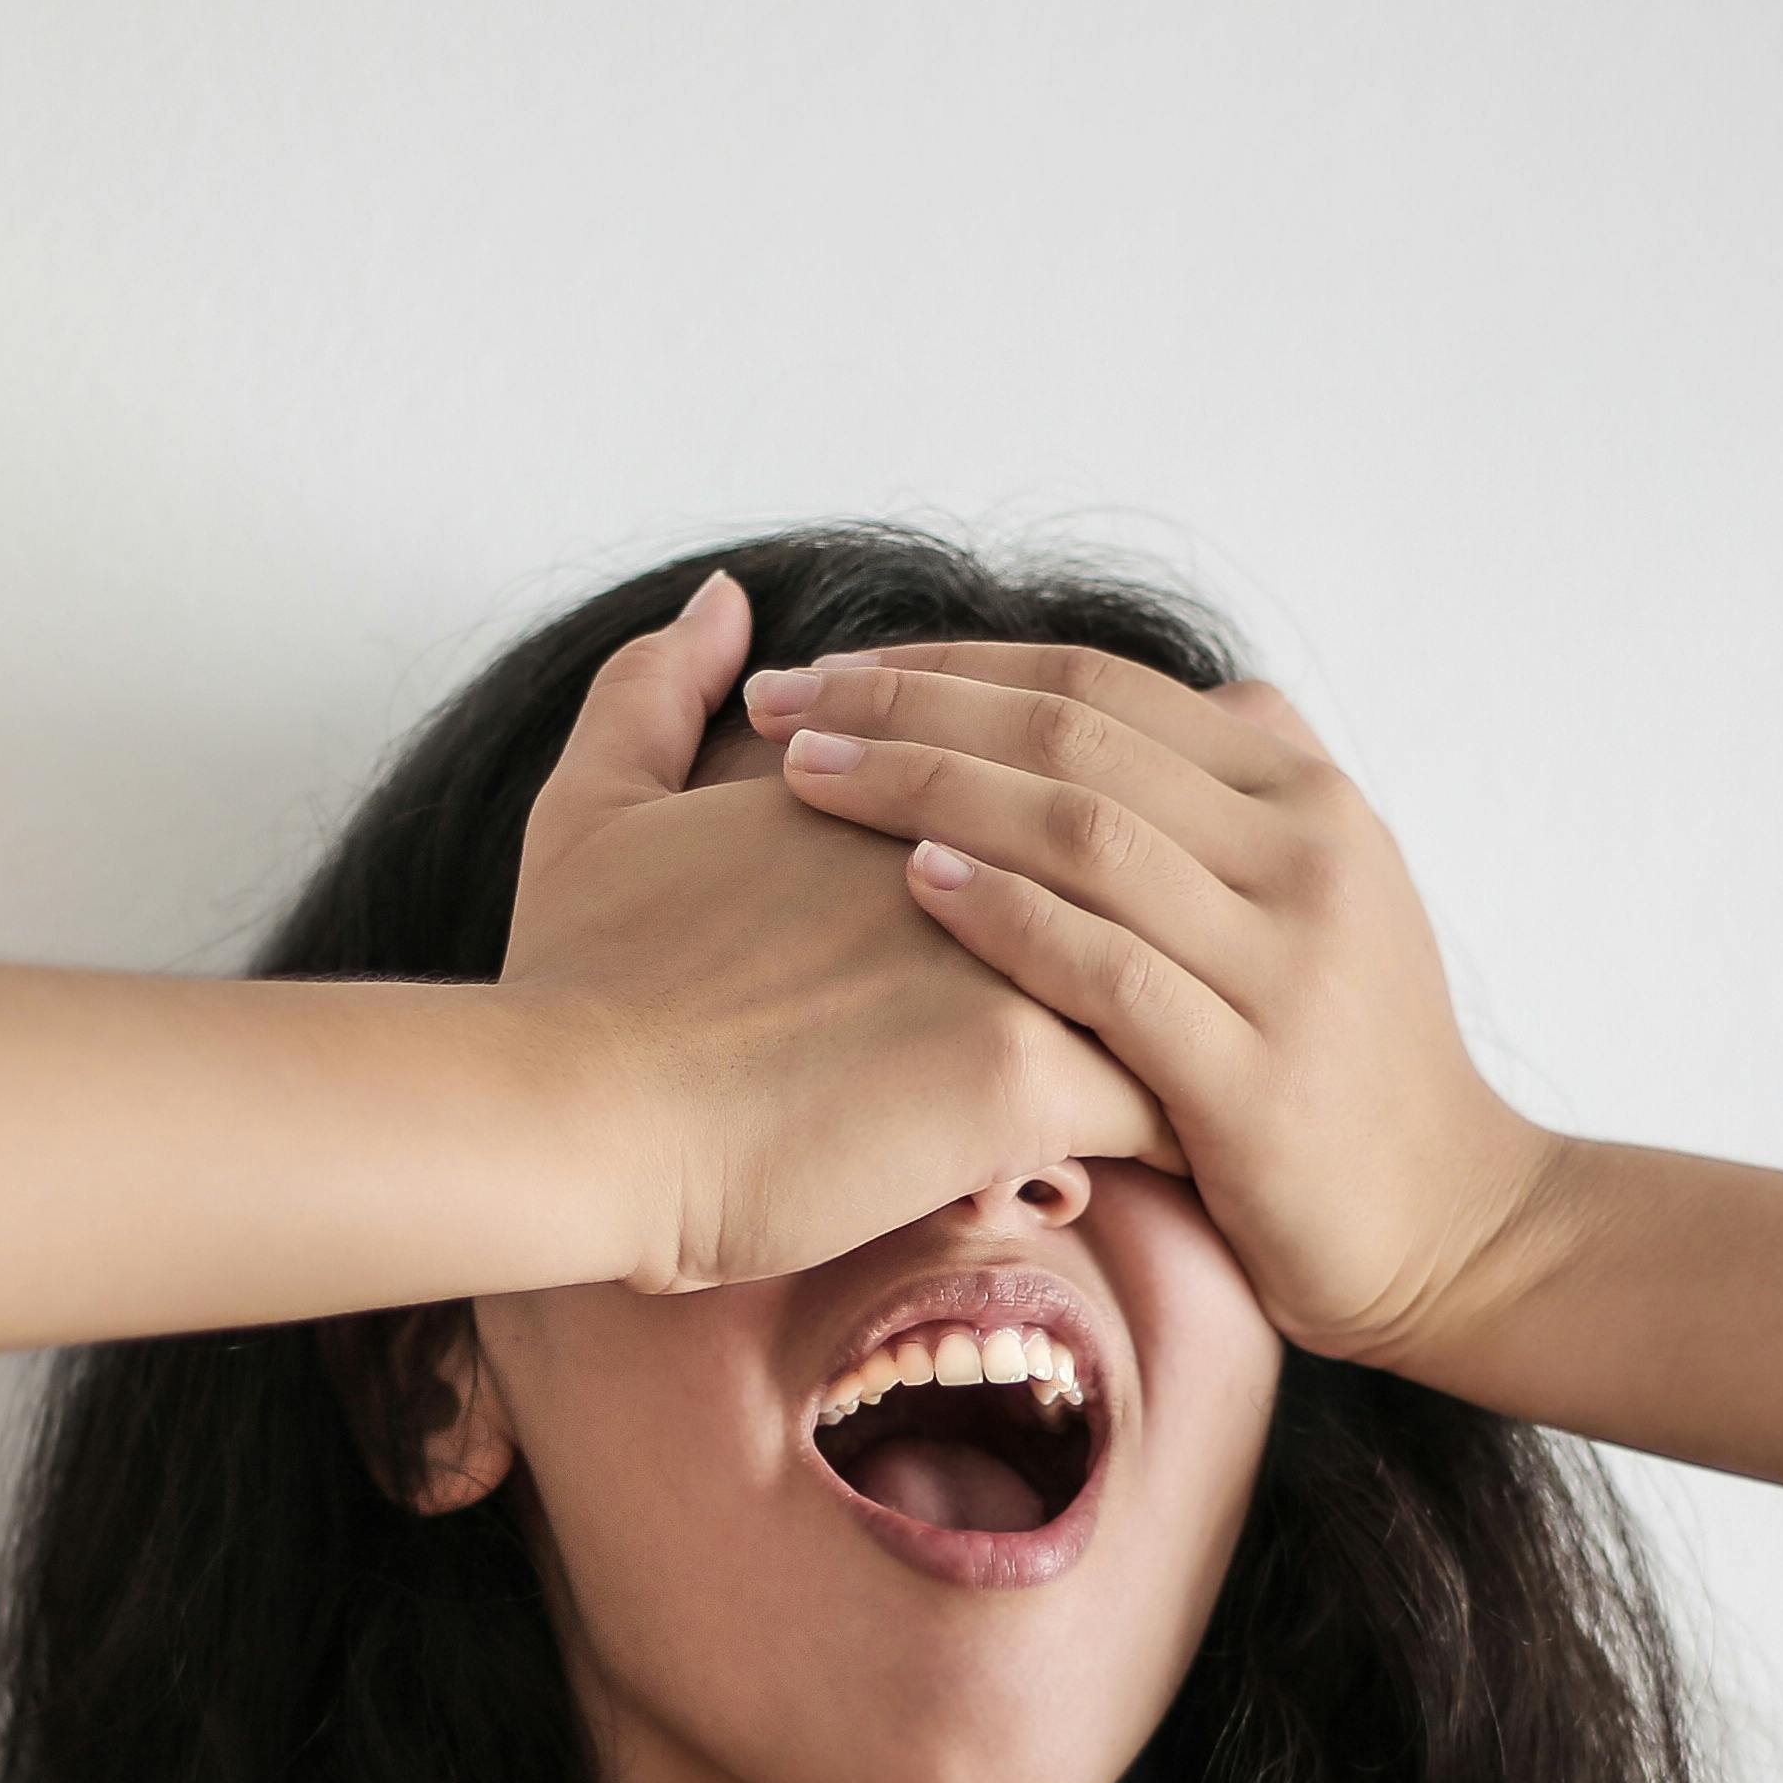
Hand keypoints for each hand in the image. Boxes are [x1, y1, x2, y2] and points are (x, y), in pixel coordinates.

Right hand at [499, 574, 1175, 1290]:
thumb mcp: (596, 807)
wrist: (570, 1113)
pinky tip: (1186, 1181)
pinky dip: (1181, 1144)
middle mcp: (977, 846)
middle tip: (1201, 1022)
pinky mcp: (1020, 1068)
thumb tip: (727, 601)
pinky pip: (1161, 1106)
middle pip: (1137, 881)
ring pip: (1172, 987)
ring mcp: (1009, 951)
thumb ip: (655, 691)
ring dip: (1195, 1043)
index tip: (1094, 940)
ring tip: (1211, 1109)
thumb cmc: (576, 983)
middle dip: (1176, 947)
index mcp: (900, 788)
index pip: (1056, 804)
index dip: (1082, 873)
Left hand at [740, 639, 1566, 1366]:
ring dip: (931, 788)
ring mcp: (1287, 958)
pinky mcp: (1256, 1075)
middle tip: (781, 705)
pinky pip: (1111, 968)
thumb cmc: (1350, 1068)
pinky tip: (912, 883)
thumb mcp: (1321, 896)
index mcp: (1303, 789)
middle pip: (1075, 731)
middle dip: (910, 706)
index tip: (826, 668)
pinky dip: (1006, 915)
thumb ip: (1238, 794)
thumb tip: (1160, 694)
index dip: (950, 662)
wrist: (1457, 1232)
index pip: (1098, 679)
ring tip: (809, 778)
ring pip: (1085, 828)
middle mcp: (1305, 849)